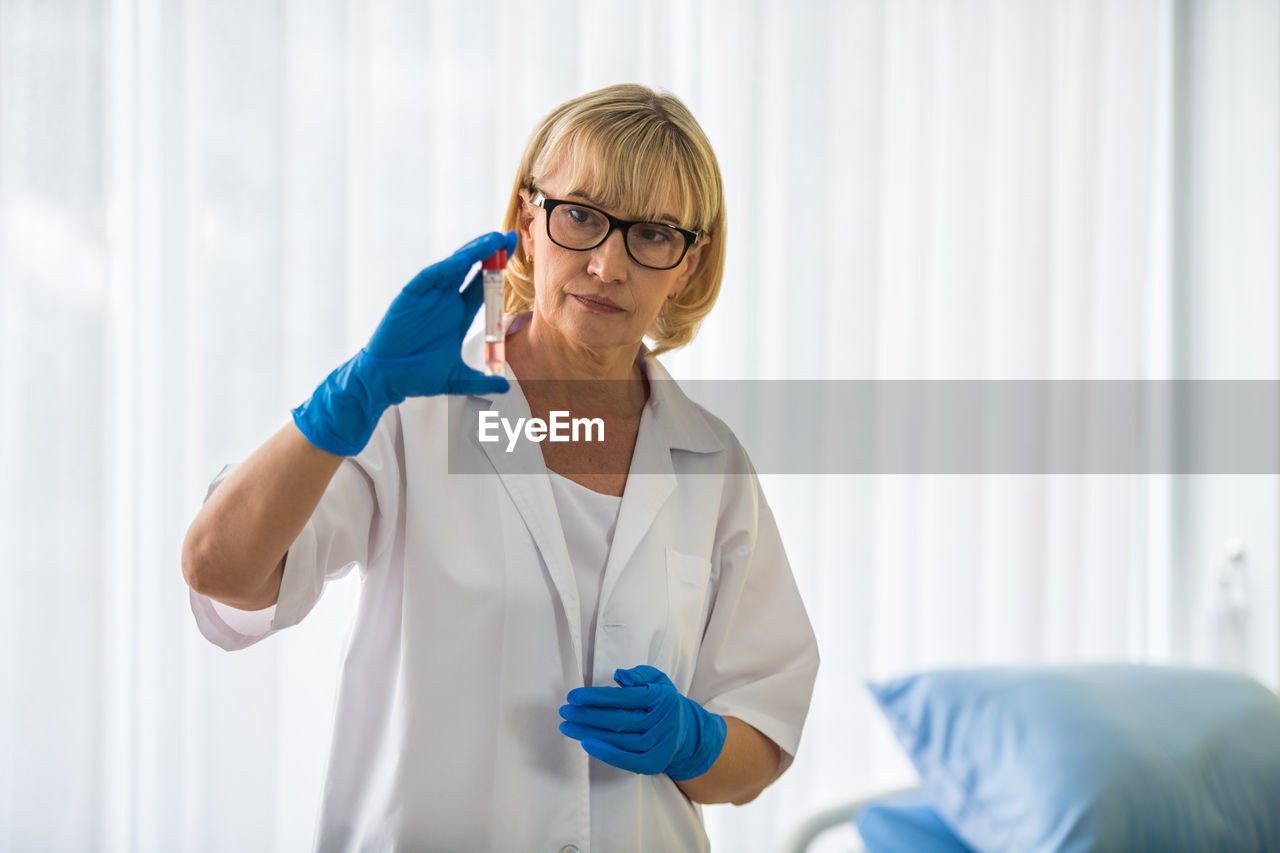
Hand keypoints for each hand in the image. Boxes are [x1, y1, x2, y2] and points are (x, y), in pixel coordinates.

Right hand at [292, 231, 516, 455]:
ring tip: (492, 240)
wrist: (387, 380)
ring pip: (453, 267)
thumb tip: (505, 388)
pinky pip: (430, 277)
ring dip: (472, 252)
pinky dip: (446, 268)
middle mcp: (445, 301)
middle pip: (471, 269)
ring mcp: (428, 297)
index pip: (483, 285)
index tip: (514, 251)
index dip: (498, 268)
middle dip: (489, 252)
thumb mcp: (456, 378)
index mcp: (459, 314)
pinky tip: (463, 259)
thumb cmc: (417, 376)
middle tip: (508, 237)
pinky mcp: (410, 297)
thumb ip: (481, 381)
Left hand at [558, 665, 726, 779]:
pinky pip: (627, 760)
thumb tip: (619, 676)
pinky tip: (587, 744)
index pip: (624, 698)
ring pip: (619, 740)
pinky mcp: (654, 762)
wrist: (686, 733)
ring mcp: (659, 744)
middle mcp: (662, 722)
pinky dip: (606, 753)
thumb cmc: (663, 702)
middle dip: (587, 715)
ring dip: (589, 733)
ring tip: (567, 727)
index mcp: (661, 698)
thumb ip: (639, 674)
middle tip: (565, 711)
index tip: (574, 696)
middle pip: (619, 720)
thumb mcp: (658, 680)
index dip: (597, 697)